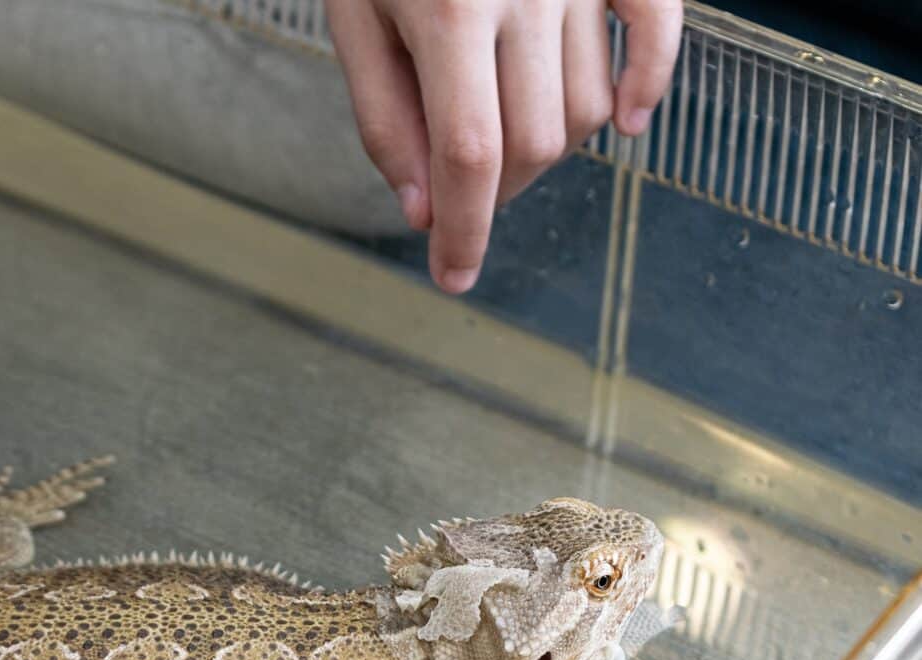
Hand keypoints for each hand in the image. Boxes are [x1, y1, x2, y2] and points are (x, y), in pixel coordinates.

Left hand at [326, 0, 681, 293]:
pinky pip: (661, 34)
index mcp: (449, 9)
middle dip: (496, 193)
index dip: (464, 229)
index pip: (467, 156)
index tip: (455, 275)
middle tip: (463, 198)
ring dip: (550, 146)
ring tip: (508, 140)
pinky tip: (632, 122)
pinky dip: (650, 87)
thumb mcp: (355, 14)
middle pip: (534, 142)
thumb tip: (419, 208)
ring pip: (591, 106)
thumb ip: (382, 112)